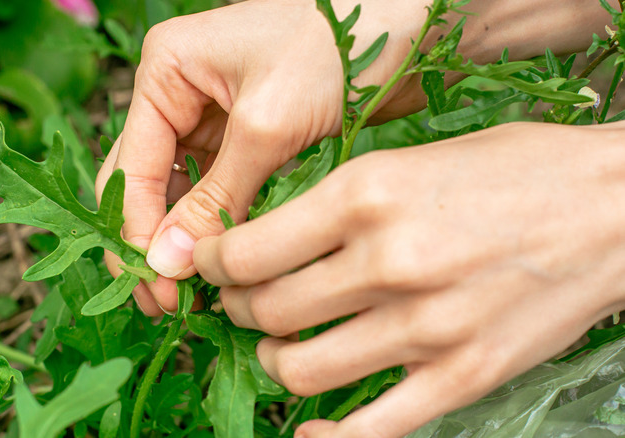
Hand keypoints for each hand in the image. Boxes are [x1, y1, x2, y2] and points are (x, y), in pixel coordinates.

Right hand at [95, 0, 428, 314]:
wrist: (409, 28)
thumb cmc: (336, 49)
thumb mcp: (266, 126)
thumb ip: (214, 197)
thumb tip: (167, 264)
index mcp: (166, 71)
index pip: (132, 165)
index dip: (138, 231)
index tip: (157, 287)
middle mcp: (180, 94)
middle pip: (147, 182)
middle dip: (155, 243)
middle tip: (165, 303)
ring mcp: (213, 117)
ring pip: (182, 193)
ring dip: (186, 242)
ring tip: (192, 297)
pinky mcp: (248, 137)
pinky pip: (219, 191)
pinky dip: (220, 228)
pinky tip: (226, 266)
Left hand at [194, 122, 624, 436]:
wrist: (612, 205)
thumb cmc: (510, 168)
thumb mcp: (408, 158)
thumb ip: (336, 203)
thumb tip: (267, 242)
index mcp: (366, 194)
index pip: (248, 249)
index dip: (213, 263)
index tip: (211, 265)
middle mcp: (388, 261)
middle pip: (266, 311)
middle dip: (235, 310)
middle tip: (240, 304)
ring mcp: (426, 326)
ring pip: (301, 371)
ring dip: (272, 364)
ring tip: (279, 348)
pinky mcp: (463, 376)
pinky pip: (372, 429)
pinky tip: (309, 430)